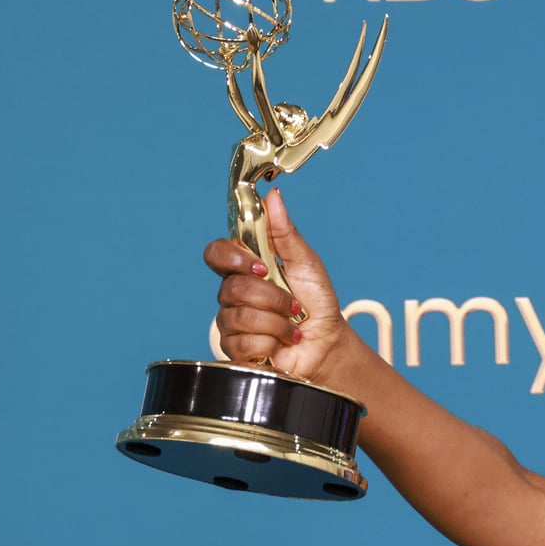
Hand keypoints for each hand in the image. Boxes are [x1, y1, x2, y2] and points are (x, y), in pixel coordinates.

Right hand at [202, 189, 356, 389]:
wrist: (328, 342)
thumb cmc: (317, 302)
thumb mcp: (306, 262)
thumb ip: (285, 232)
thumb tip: (273, 196)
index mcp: (245, 268)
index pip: (216, 253)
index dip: (233, 259)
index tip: (262, 267)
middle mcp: (233, 293)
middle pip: (231, 288)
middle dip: (271, 297)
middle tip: (293, 304)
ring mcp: (232, 321)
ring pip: (238, 317)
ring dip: (276, 322)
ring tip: (292, 325)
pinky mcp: (236, 349)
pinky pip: (242, 342)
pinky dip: (271, 341)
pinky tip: (282, 342)